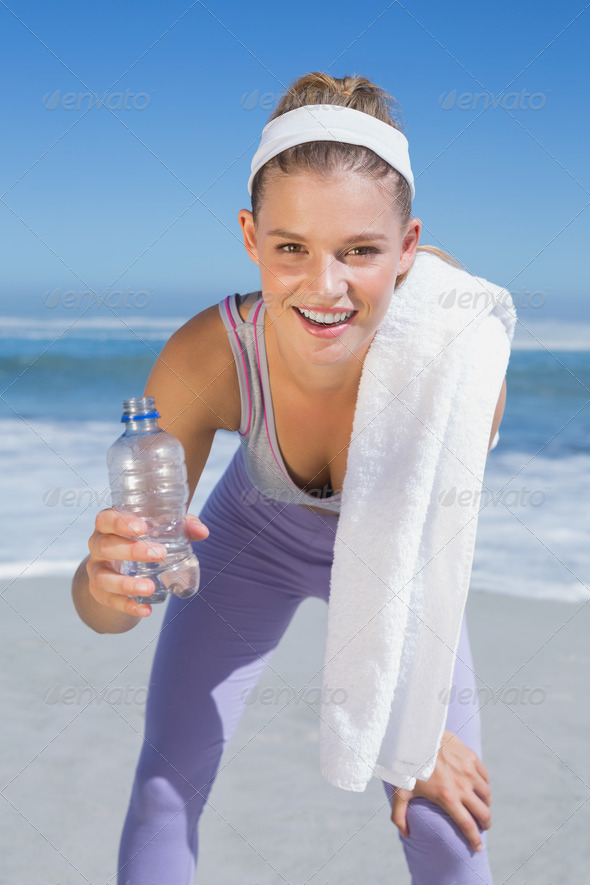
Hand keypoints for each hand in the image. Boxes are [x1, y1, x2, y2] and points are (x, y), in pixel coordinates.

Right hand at [86, 508, 209, 618]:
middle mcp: (98, 546)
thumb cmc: (143, 539)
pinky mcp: (99, 592)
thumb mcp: (161, 530)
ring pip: (103, 577)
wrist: (120, 566)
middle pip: (105, 546)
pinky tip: (145, 610)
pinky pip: (109, 601)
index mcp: (108, 525)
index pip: (106, 519)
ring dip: (126, 584)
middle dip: (131, 551)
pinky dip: (128, 606)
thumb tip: (202, 532)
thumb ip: (183, 526)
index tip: (143, 528)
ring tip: (150, 587)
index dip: (121, 522)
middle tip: (160, 554)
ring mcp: (96, 570)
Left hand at [391, 729, 491, 852]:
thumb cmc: (406, 763)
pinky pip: (484, 776)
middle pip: (483, 813)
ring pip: (486, 794)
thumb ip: (399, 815)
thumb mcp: (400, 790)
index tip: (478, 848)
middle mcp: (462, 786)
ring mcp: (468, 771)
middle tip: (483, 827)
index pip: (467, 825)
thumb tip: (406, 834)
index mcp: (447, 797)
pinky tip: (479, 787)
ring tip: (481, 807)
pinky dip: (484, 784)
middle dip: (485, 824)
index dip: (474, 840)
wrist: (415, 734)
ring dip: (486, 804)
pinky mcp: (471, 757)